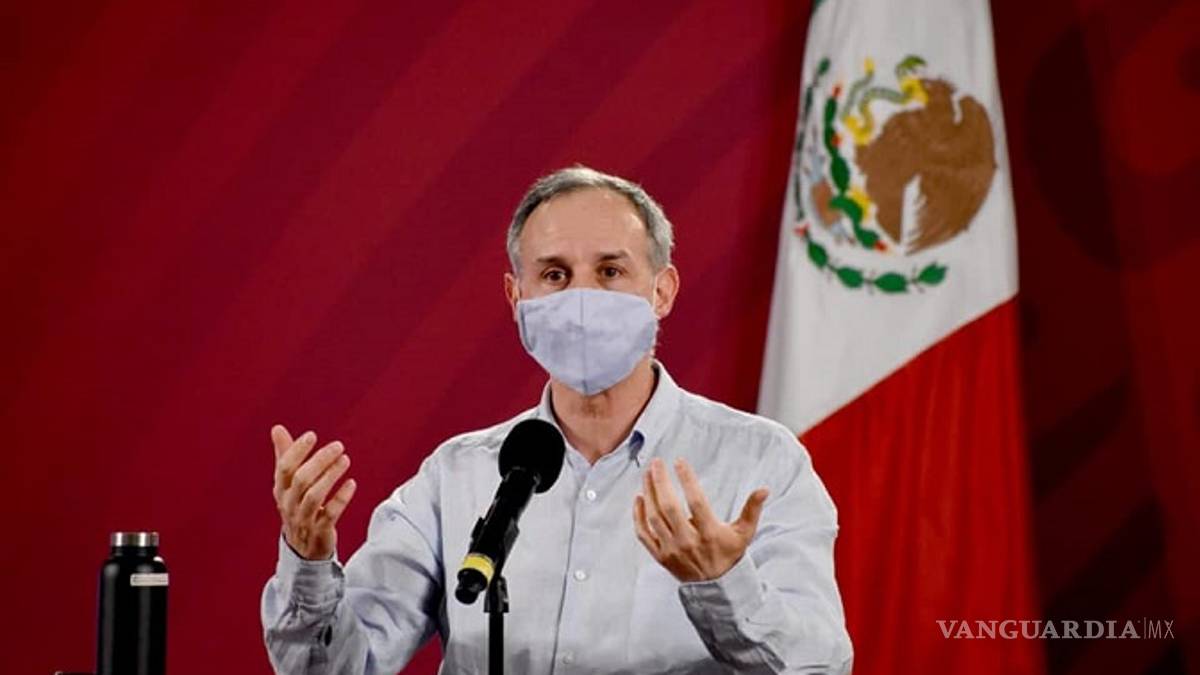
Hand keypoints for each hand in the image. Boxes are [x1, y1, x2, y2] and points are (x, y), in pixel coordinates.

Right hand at [271, 424, 357, 560]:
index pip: (284, 468)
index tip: (312, 435)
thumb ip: (285, 455)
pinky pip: (330, 514)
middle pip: (301, 480)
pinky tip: (351, 483)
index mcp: (281, 490)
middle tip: (338, 446)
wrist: (302, 548)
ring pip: (314, 496)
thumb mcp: (288, 483)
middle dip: (320, 460)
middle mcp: (289, 504)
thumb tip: (277, 428)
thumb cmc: (297, 508)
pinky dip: (341, 498)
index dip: (297, 450)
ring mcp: (304, 519)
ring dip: (331, 476)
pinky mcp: (320, 531)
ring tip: (345, 460)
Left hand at [633, 457, 768, 582]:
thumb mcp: (744, 533)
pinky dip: (638, 516)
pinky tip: (638, 498)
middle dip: (660, 482)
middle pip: (669, 507)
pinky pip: (643, 534)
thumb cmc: (729, 553)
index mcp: (710, 533)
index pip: (696, 502)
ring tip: (647, 474)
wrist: (715, 585)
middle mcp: (688, 542)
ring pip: (654, 517)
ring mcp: (671, 549)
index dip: (687, 480)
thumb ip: (752, 510)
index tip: (680, 462)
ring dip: (648, 493)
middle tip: (657, 463)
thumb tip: (764, 489)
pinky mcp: (660, 556)